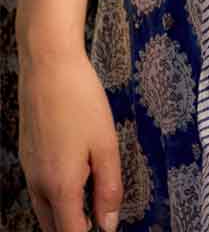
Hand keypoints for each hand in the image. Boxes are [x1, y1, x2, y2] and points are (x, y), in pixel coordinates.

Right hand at [17, 47, 122, 231]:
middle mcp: (38, 185)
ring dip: (64, 214)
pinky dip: (56, 194)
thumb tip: (109, 225)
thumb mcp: (106, 144)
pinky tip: (75, 173)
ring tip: (91, 199)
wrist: (47, 66)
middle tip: (100, 217)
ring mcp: (28, 170)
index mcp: (60, 186)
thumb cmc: (80, 100)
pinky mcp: (26, 154)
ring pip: (44, 209)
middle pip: (53, 227)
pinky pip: (39, 188)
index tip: (106, 229)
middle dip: (74, 228)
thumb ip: (109, 188)